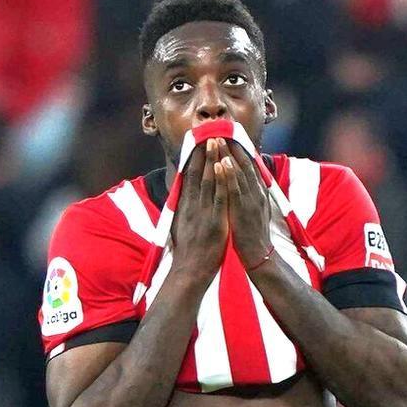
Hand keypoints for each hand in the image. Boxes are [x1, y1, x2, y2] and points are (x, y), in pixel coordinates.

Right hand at [171, 139, 226, 278]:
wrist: (189, 272)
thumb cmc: (188, 252)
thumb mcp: (181, 227)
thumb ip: (184, 211)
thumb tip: (184, 198)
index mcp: (186, 206)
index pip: (190, 177)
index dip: (195, 159)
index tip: (198, 143)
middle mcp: (193, 206)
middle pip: (199, 174)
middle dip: (204, 153)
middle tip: (208, 133)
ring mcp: (204, 213)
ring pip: (210, 181)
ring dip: (213, 160)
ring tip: (216, 141)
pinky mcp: (215, 221)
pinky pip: (220, 196)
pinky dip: (223, 180)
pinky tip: (225, 166)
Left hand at [213, 138, 274, 268]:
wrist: (259, 254)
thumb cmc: (253, 234)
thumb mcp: (255, 210)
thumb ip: (251, 195)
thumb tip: (246, 183)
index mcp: (258, 192)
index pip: (249, 166)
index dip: (239, 150)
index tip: (230, 136)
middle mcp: (256, 192)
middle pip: (244, 164)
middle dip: (232, 147)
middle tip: (221, 131)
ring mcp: (250, 200)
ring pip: (238, 173)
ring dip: (228, 155)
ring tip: (218, 140)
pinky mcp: (242, 210)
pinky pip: (234, 189)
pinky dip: (228, 175)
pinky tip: (221, 163)